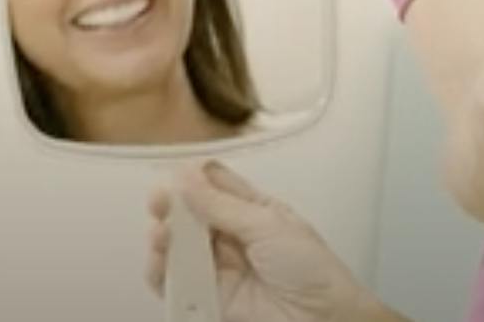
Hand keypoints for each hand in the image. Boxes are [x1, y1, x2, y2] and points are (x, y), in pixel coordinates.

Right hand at [146, 161, 390, 321]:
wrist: (322, 320)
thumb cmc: (314, 272)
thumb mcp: (267, 226)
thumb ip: (222, 205)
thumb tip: (188, 178)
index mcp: (253, 210)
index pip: (215, 185)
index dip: (192, 178)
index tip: (175, 176)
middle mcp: (234, 237)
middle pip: (191, 215)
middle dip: (172, 207)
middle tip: (161, 203)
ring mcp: (220, 267)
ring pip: (179, 248)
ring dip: (165, 239)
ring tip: (163, 235)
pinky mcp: (210, 296)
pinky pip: (177, 283)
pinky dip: (163, 273)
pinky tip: (163, 262)